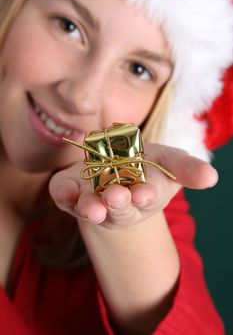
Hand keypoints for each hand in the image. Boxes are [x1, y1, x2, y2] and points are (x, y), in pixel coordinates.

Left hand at [49, 144, 217, 228]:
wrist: (115, 168)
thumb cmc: (146, 165)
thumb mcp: (170, 161)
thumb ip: (187, 168)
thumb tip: (212, 177)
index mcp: (143, 194)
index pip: (146, 197)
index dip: (146, 195)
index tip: (145, 194)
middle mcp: (117, 202)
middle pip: (117, 207)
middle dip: (118, 203)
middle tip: (117, 197)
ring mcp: (92, 198)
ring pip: (90, 207)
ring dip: (90, 207)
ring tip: (92, 206)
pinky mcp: (70, 191)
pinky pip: (64, 195)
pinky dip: (64, 194)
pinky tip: (66, 190)